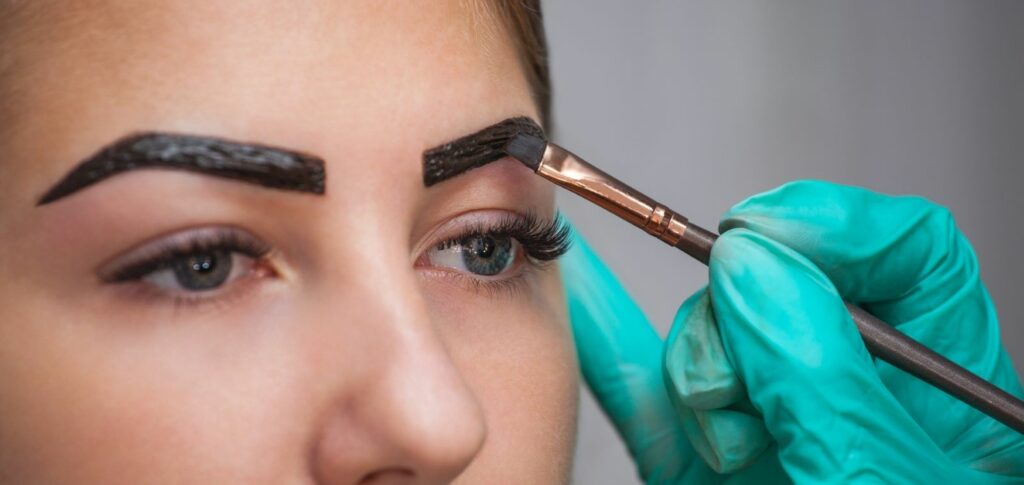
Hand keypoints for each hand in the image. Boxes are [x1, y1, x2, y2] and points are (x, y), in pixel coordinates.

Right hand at [564, 180, 1023, 482]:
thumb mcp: (878, 479)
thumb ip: (822, 374)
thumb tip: (758, 266)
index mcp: (944, 406)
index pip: (909, 257)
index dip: (834, 226)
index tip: (764, 237)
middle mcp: (853, 406)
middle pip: (789, 291)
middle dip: (744, 319)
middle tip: (738, 375)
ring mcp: (774, 432)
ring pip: (713, 341)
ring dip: (694, 370)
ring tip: (720, 442)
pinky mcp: (700, 467)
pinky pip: (647, 397)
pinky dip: (610, 348)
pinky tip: (582, 296)